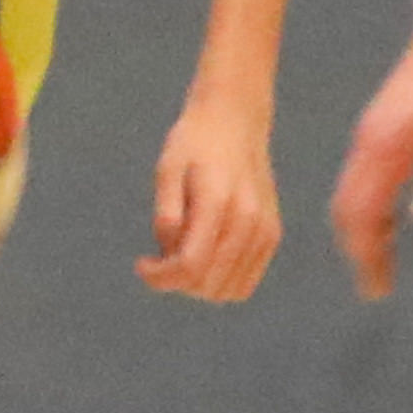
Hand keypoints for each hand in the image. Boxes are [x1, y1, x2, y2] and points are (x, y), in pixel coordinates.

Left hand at [141, 88, 281, 301]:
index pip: (190, 266)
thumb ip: (167, 215)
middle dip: (175, 281)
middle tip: (159, 256)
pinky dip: (219, 280)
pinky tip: (204, 255)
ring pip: (227, 291)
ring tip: (183, 253)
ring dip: (197, 285)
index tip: (141, 264)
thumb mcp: (167, 170)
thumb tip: (168, 254)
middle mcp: (248, 222)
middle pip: (206, 284)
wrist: (236, 122)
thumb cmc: (194, 144)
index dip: (160, 277)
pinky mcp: (271, 236)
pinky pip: (244, 283)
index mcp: (218, 202)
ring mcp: (264, 232)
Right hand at [333, 27, 412, 297]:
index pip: (360, 215)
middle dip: (360, 251)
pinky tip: (392, 222)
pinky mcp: (385, 126)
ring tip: (384, 264)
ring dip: (365, 232)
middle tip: (379, 288)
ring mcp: (374, 133)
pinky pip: (365, 180)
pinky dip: (371, 210)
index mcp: (386, 148)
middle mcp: (370, 143)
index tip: (376, 290)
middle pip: (348, 210)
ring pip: (354, 194)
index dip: (366, 256)